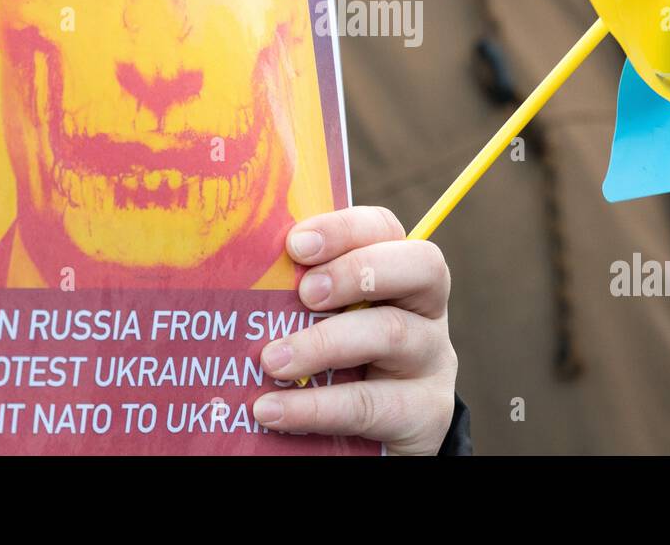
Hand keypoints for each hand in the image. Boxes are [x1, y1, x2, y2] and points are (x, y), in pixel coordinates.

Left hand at [251, 206, 457, 454]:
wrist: (373, 441)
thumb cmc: (340, 365)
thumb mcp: (325, 323)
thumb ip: (299, 297)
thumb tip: (237, 270)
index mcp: (400, 273)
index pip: (386, 229)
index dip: (345, 229)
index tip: (296, 245)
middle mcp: (426, 309)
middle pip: (420, 266)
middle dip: (356, 271)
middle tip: (305, 293)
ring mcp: (433, 360)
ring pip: (393, 333)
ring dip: (323, 343)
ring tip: (270, 360)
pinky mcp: (425, 413)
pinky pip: (370, 404)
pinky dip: (315, 407)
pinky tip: (271, 410)